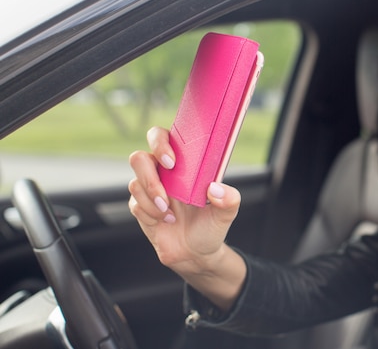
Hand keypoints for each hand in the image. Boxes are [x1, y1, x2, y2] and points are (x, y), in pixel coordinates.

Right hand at [128, 126, 240, 277]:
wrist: (195, 254)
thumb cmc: (210, 227)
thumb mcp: (226, 214)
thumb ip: (229, 199)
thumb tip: (216, 189)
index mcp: (184, 164)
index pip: (162, 137)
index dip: (160, 143)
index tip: (171, 162)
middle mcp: (163, 173)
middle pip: (138, 158)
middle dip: (148, 175)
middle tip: (166, 194)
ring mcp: (149, 189)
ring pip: (134, 183)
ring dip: (152, 201)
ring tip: (170, 214)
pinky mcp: (140, 206)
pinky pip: (135, 204)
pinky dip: (150, 214)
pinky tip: (166, 221)